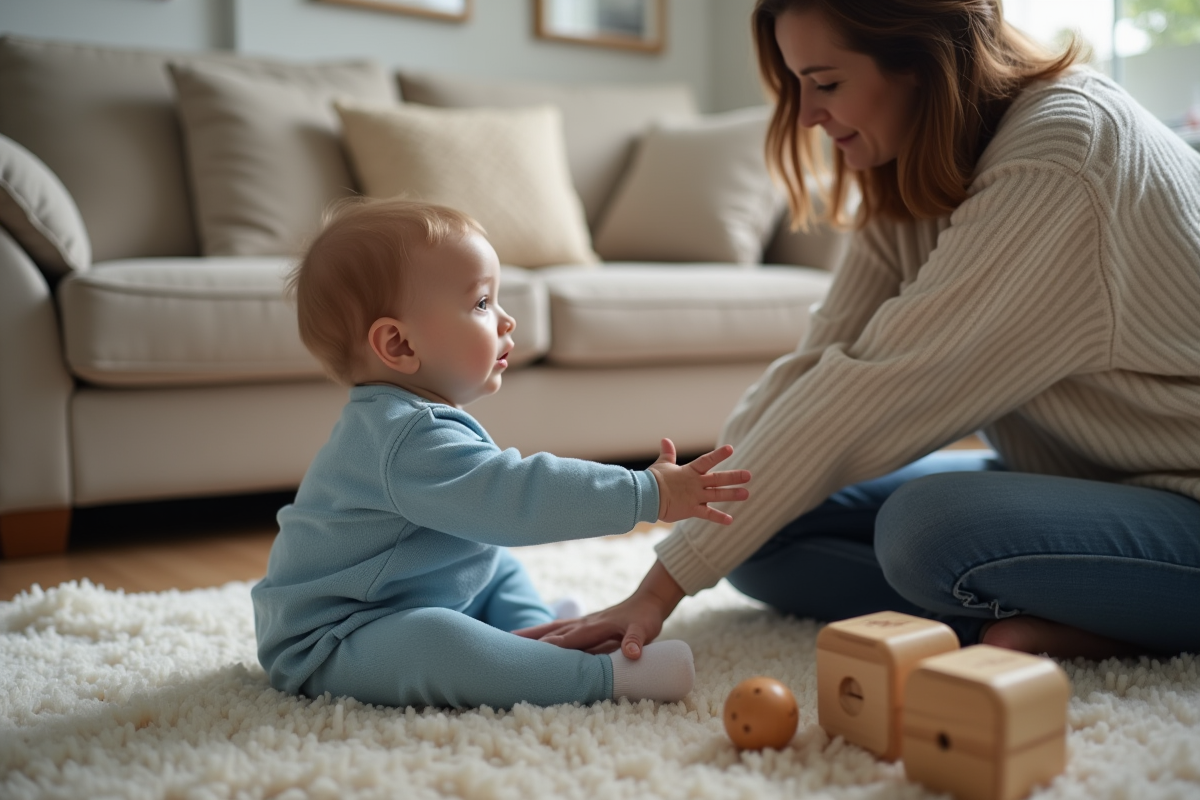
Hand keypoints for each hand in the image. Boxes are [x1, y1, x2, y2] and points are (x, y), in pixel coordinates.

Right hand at [514, 560, 684, 658]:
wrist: (648, 601)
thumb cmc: (645, 618)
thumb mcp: (645, 630)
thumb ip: (637, 641)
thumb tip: (633, 654)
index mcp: (595, 627)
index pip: (568, 639)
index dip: (549, 647)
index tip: (528, 654)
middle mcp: (584, 623)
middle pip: (552, 632)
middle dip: (530, 640)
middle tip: (504, 647)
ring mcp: (582, 623)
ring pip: (551, 628)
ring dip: (531, 634)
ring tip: (508, 639)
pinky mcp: (584, 624)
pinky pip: (558, 628)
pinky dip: (542, 632)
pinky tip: (531, 638)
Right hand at [648, 439, 750, 524]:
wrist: (646, 496)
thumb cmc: (652, 480)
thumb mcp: (662, 464)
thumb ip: (667, 453)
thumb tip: (665, 439)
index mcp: (689, 471)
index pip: (706, 460)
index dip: (719, 455)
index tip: (731, 449)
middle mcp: (695, 483)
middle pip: (718, 479)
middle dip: (733, 477)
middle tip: (748, 475)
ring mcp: (694, 497)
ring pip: (717, 495)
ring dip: (732, 494)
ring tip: (746, 493)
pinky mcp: (691, 510)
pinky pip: (707, 514)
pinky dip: (718, 518)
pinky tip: (730, 520)